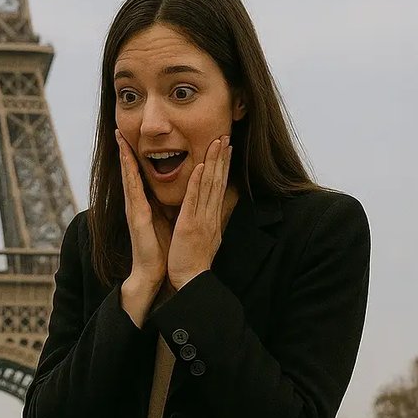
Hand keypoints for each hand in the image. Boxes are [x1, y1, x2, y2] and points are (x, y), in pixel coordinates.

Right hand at [115, 130, 171, 291]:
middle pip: (130, 171)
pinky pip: (133, 189)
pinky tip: (129, 158)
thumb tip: (181, 193)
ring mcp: (134, 209)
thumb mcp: (168, 221)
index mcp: (145, 204)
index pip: (140, 175)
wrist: (154, 272)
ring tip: (120, 137)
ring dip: (124, 156)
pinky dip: (130, 172)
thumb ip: (169, 206)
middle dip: (125, 150)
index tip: (133, 137)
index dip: (136, 156)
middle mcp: (136, 204)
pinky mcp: (136, 215)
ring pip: (128, 175)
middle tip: (119, 129)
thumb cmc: (162, 249)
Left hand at [166, 135, 232, 288]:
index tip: (227, 149)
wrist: (190, 280)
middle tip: (226, 136)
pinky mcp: (189, 225)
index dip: (224, 167)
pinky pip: (195, 200)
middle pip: (219, 182)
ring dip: (214, 162)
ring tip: (217, 142)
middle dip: (223, 158)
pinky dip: (198, 182)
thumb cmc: (193, 262)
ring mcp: (201, 219)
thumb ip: (209, 222)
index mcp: (212, 218)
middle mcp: (210, 216)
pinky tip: (201, 166)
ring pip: (210, 186)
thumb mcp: (205, 238)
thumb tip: (214, 212)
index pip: (220, 188)